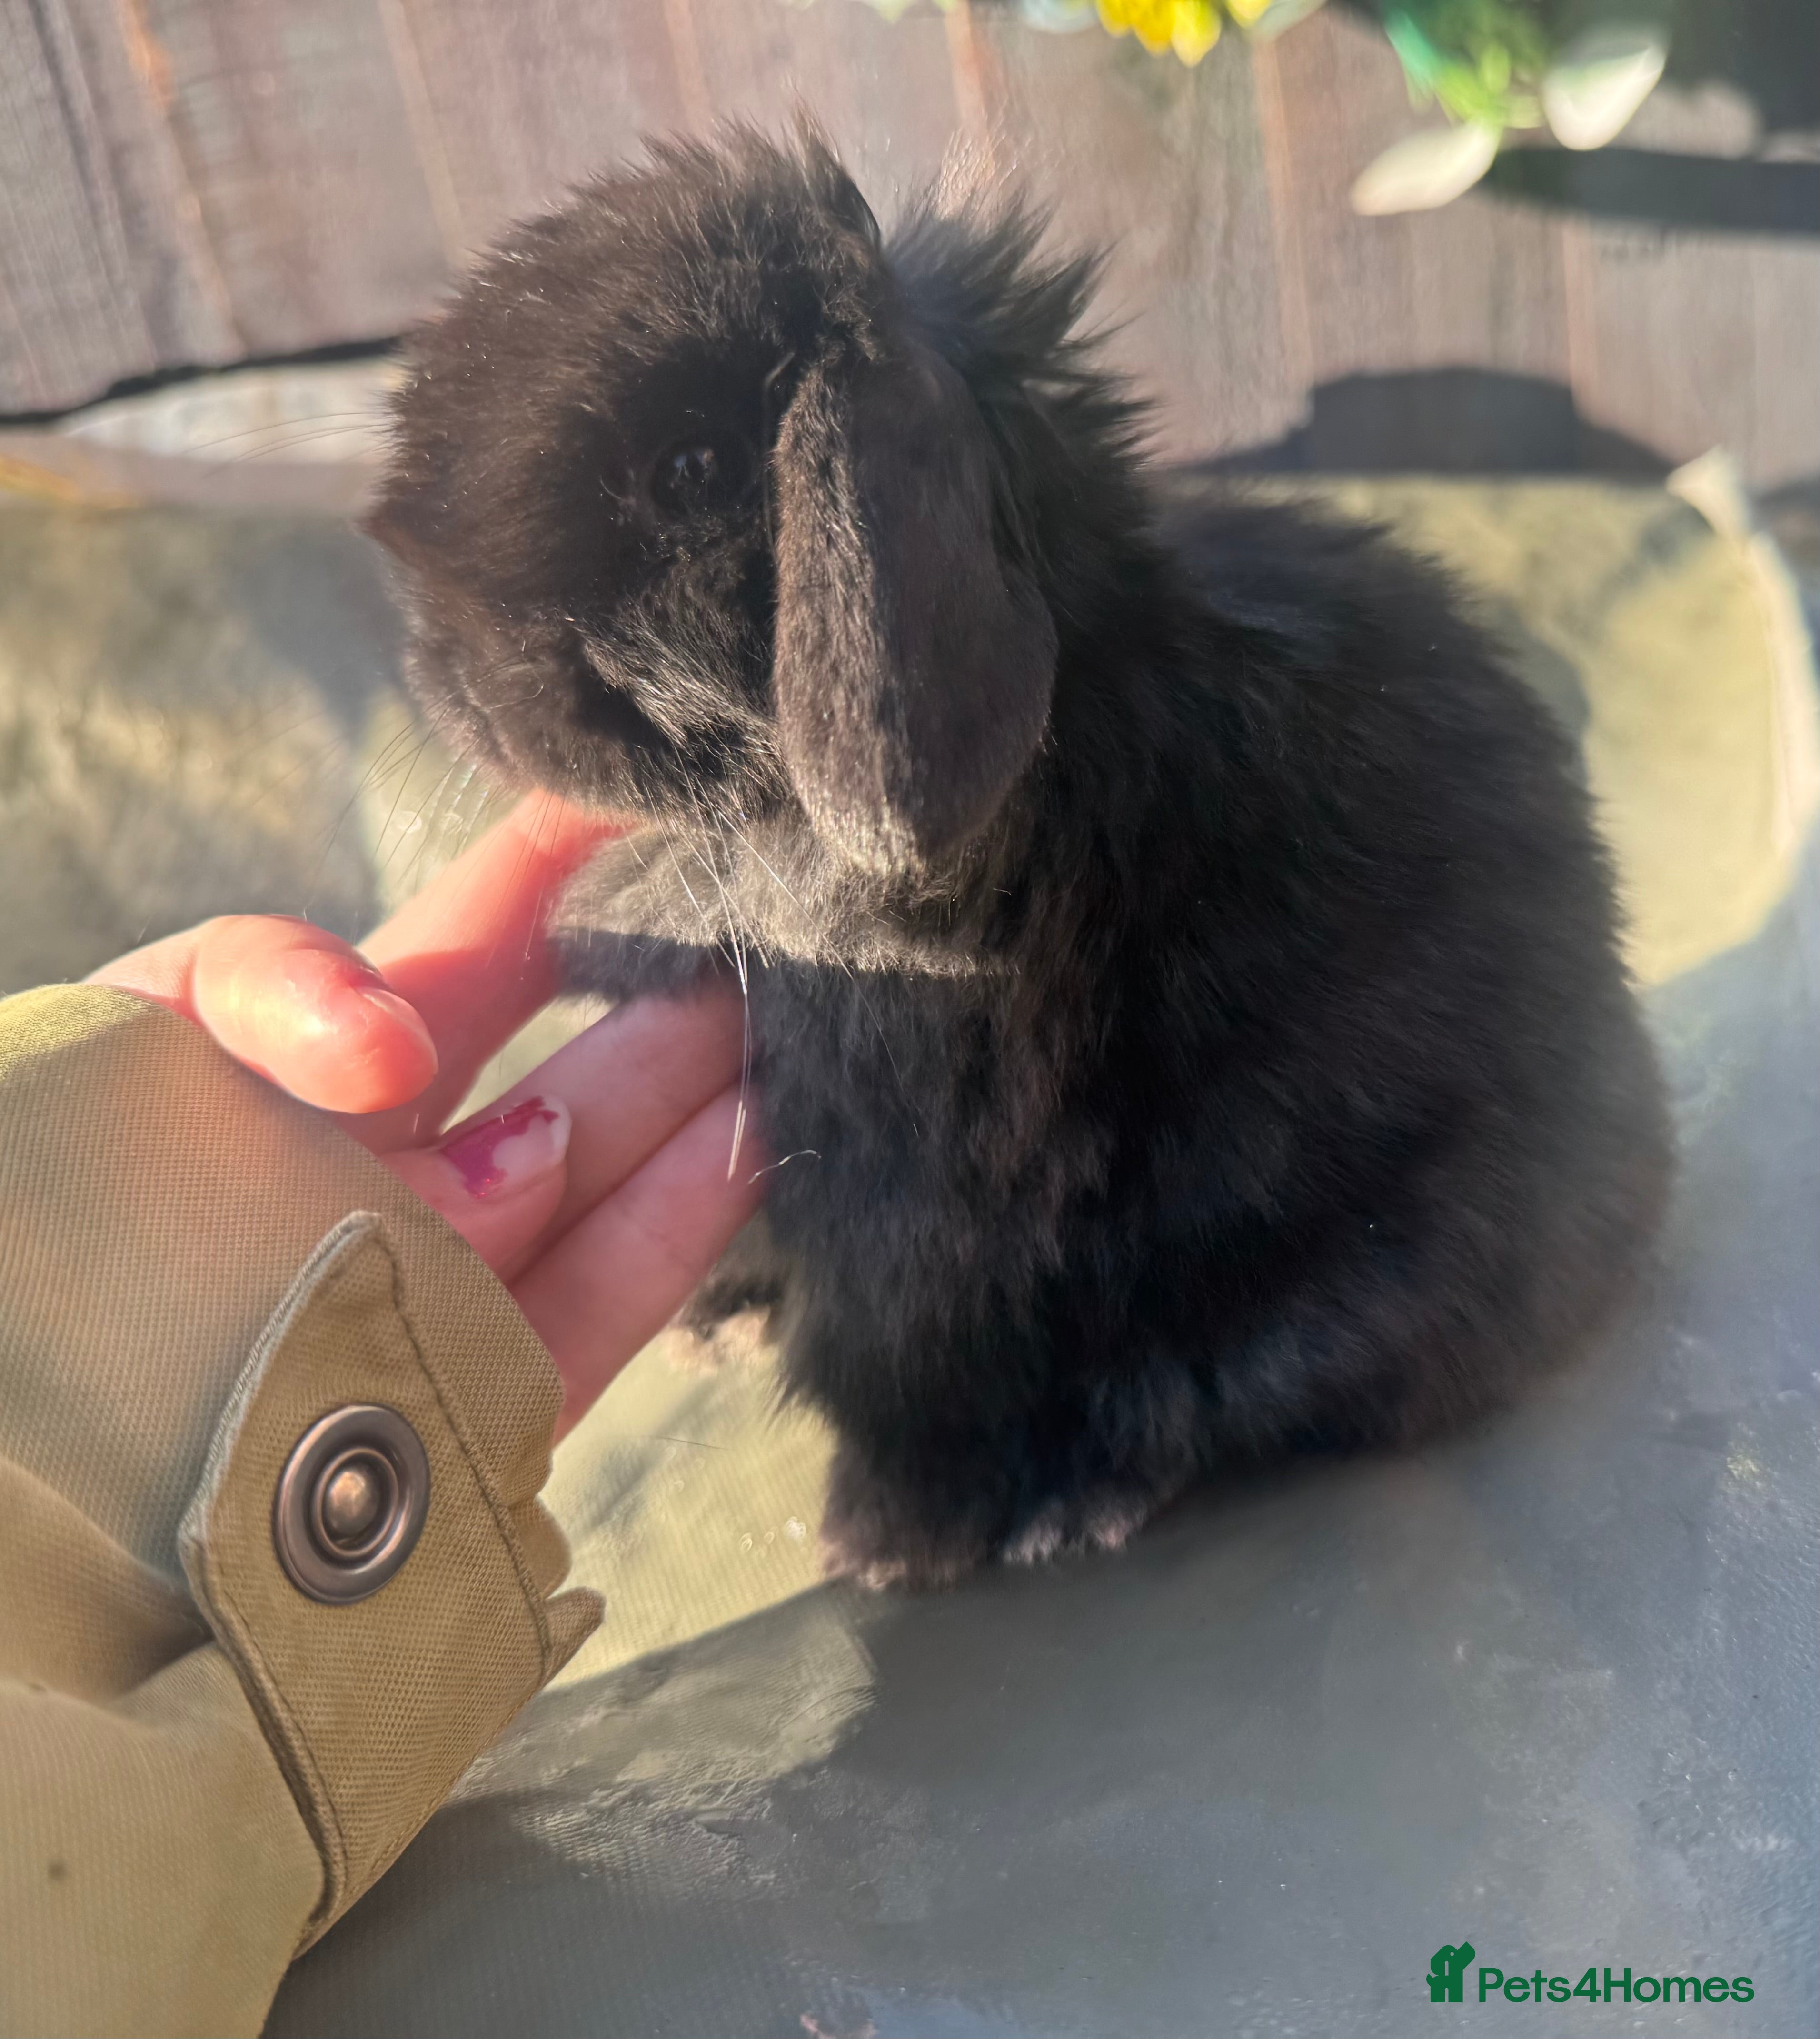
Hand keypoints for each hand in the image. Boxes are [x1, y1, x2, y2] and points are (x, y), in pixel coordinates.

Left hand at [90, 794, 762, 1436]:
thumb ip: (273, 994)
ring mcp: (438, 1288)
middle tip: (765, 911)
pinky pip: (591, 1302)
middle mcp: (381, 1174)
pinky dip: (670, 1223)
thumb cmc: (59, 1210)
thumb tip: (437, 1073)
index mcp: (300, 1073)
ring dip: (684, 1091)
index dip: (553, 864)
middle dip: (654, 983)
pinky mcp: (481, 1404)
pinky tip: (749, 1137)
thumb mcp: (137, 1038)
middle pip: (545, 1061)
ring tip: (791, 1015)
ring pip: (587, 1172)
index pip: (456, 946)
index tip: (654, 792)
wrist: (44, 1476)